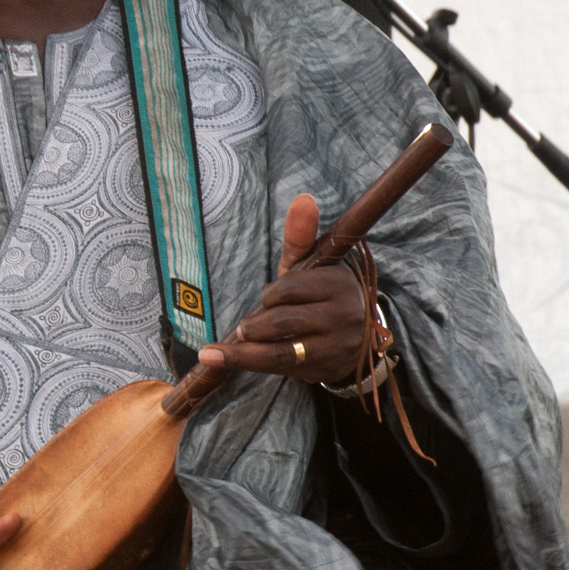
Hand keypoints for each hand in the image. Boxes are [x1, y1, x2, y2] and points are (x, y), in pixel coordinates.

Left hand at [194, 193, 367, 385]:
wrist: (355, 340)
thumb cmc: (321, 297)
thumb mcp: (311, 267)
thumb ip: (300, 236)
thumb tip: (303, 199)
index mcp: (338, 284)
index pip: (290, 287)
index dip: (271, 294)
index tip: (268, 300)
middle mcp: (342, 316)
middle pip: (282, 320)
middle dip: (257, 323)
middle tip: (247, 326)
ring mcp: (335, 346)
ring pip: (279, 349)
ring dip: (245, 347)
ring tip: (225, 345)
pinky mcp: (322, 369)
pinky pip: (277, 366)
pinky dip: (243, 361)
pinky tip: (213, 357)